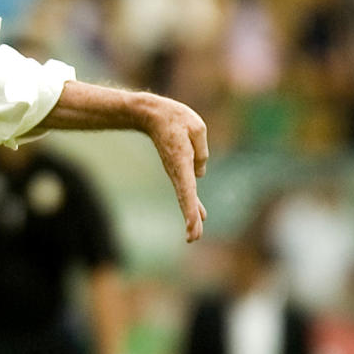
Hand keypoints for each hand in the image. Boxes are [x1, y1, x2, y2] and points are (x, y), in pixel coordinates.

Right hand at [140, 95, 208, 242]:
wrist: (151, 115)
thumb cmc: (174, 118)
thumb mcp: (197, 128)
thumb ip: (202, 152)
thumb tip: (200, 173)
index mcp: (182, 161)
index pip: (188, 189)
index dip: (191, 208)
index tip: (193, 225)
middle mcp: (177, 170)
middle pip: (185, 199)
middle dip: (190, 219)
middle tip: (193, 238)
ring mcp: (176, 171)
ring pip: (186, 198)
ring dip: (191, 216)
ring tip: (194, 235)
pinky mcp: (179, 169)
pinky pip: (187, 190)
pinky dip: (193, 204)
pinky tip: (200, 215)